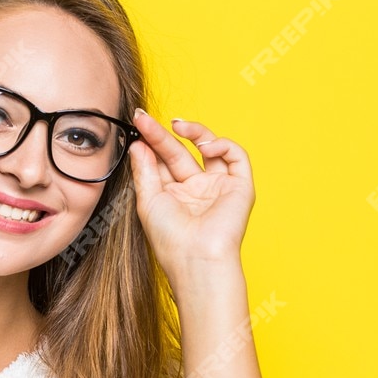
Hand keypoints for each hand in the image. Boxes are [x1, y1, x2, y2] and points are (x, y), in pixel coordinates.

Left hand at [126, 112, 255, 285]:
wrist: (196, 258)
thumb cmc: (170, 238)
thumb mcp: (148, 200)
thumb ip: (144, 170)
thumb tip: (139, 144)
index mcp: (172, 194)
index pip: (161, 160)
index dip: (151, 141)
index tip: (138, 121)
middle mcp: (195, 189)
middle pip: (180, 152)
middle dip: (164, 134)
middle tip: (147, 119)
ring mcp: (217, 186)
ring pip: (210, 148)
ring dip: (195, 132)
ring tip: (177, 126)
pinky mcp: (240, 186)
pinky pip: (236, 156)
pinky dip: (223, 144)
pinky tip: (204, 146)